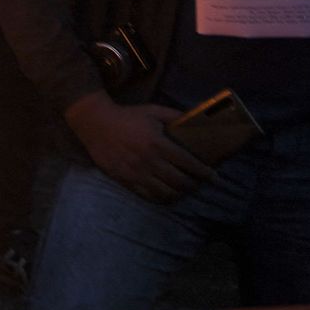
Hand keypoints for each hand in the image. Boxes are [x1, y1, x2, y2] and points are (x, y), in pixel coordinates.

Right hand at [65, 92, 213, 202]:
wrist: (95, 123)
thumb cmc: (127, 116)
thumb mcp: (153, 111)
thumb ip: (175, 117)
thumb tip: (196, 122)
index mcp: (158, 144)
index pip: (189, 164)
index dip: (204, 173)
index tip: (213, 176)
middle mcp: (150, 161)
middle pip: (180, 182)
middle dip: (195, 185)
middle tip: (200, 183)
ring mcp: (136, 173)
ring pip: (166, 193)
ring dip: (180, 194)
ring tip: (184, 190)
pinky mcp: (125, 180)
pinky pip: (148, 196)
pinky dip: (162, 199)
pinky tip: (167, 195)